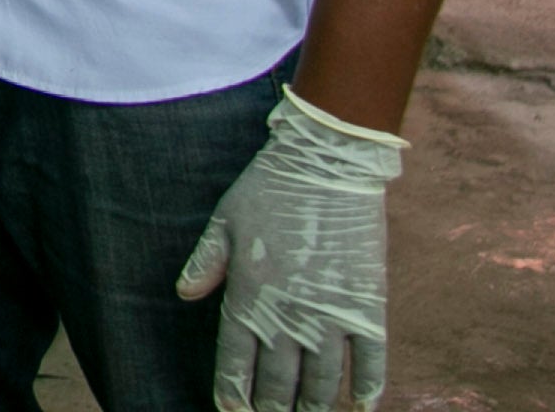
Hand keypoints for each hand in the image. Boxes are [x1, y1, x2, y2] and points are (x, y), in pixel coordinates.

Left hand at [176, 87, 403, 410]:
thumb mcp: (224, 221)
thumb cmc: (268, 189)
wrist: (327, 167)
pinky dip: (367, 388)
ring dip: (314, 408)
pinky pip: (372, 360)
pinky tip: (361, 406)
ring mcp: (331, 314)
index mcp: (249, 294)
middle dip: (273, 409)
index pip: (236, 360)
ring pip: (324, 382)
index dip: (233, 392)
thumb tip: (183, 294)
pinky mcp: (368, 307)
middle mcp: (289, 314)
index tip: (231, 411)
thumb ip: (205, 262)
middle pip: (280, 382)